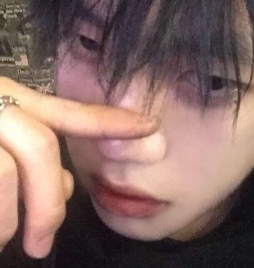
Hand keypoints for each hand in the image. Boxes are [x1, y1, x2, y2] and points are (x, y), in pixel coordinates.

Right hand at [0, 77, 158, 257]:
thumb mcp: (0, 128)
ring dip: (6, 218)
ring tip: (2, 237)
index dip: (111, 120)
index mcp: (11, 98)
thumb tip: (66, 185)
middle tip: (42, 244)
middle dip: (47, 202)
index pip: (71, 111)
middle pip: (39, 148)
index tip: (151, 127)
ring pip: (3, 174)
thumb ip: (35, 151)